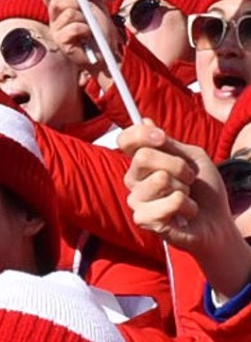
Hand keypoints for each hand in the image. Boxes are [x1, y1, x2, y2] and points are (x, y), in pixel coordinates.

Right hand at [43, 0, 118, 79]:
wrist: (106, 46)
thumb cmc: (99, 24)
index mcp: (60, 7)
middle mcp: (55, 18)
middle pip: (56, 1)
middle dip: (73, 2)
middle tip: (83, 8)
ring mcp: (57, 30)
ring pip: (66, 13)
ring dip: (82, 16)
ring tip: (88, 25)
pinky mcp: (61, 42)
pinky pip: (72, 27)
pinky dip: (85, 29)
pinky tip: (87, 34)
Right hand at [119, 122, 250, 297]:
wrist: (216, 222)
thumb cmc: (205, 191)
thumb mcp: (193, 158)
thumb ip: (170, 143)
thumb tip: (144, 120)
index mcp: (142, 163)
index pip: (126, 140)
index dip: (140, 134)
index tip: (161, 137)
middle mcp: (133, 180)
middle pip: (143, 156)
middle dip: (177, 165)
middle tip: (188, 179)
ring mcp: (136, 200)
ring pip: (160, 180)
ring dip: (184, 189)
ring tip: (186, 198)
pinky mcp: (143, 219)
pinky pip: (170, 202)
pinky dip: (187, 207)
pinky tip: (184, 214)